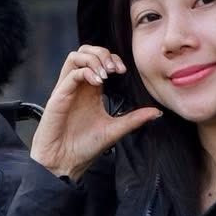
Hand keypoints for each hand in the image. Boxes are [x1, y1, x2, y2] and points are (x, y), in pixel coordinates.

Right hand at [29, 47, 160, 182]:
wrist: (65, 163)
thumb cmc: (84, 147)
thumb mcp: (115, 130)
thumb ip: (134, 119)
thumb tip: (157, 112)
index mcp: (90, 91)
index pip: (98, 60)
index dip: (112, 59)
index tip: (123, 71)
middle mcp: (78, 86)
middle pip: (85, 51)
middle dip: (103, 53)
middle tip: (115, 69)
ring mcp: (67, 90)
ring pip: (75, 56)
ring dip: (93, 59)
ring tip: (106, 74)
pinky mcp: (58, 97)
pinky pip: (70, 74)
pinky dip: (86, 72)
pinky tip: (98, 83)